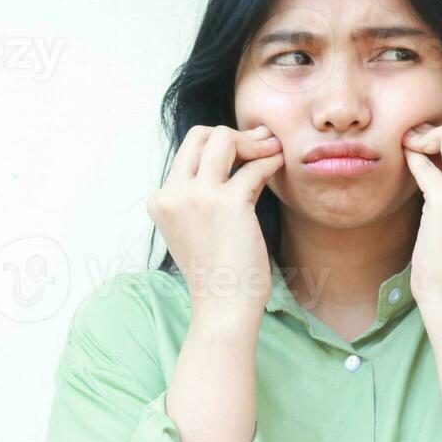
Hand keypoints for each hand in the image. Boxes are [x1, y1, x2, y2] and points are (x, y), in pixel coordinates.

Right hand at [146, 124, 285, 325]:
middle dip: (233, 134)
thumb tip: (238, 158)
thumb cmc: (217, 273)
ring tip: (272, 151)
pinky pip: (254, 167)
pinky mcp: (227, 203)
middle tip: (261, 143)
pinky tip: (279, 164)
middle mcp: (173, 194)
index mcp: (161, 200)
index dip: (219, 146)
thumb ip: (203, 195)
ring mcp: (197, 197)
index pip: (188, 152)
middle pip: (200, 135)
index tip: (244, 150)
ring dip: (253, 142)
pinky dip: (270, 161)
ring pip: (223, 138)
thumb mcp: (197, 227)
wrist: (223, 307)